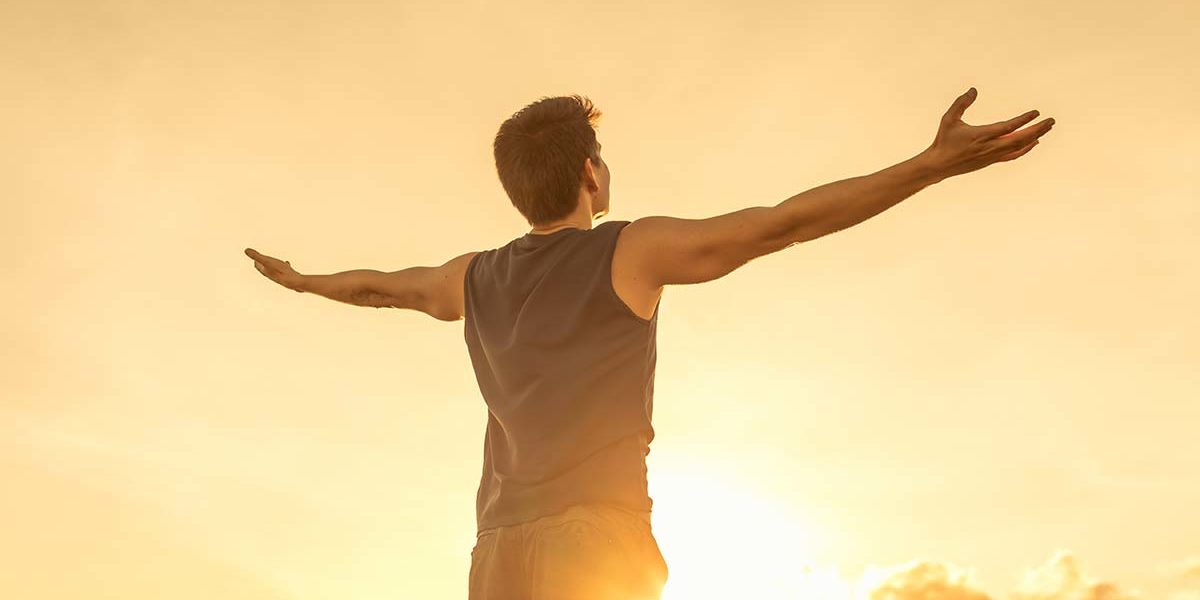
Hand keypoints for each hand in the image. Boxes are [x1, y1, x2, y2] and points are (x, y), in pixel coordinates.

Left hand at [245, 247, 304, 291]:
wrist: (293, 281)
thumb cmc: (279, 271)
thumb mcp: (266, 261)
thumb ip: (256, 256)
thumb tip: (246, 250)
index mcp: (265, 271)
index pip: (257, 266)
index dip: (256, 261)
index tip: (255, 257)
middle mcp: (271, 274)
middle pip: (265, 269)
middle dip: (263, 264)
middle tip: (262, 258)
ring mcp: (280, 275)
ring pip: (275, 270)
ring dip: (273, 265)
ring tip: (274, 261)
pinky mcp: (287, 275)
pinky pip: (285, 269)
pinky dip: (284, 266)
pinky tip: (287, 263)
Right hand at [922, 87, 1054, 180]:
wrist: (939, 165)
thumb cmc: (943, 140)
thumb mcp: (949, 119)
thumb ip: (961, 103)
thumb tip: (973, 90)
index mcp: (981, 135)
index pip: (1008, 127)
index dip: (1024, 120)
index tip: (1036, 112)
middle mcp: (990, 147)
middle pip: (1020, 138)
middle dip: (1038, 129)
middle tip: (1051, 121)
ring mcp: (992, 156)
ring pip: (1019, 147)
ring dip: (1035, 137)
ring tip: (1047, 128)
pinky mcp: (991, 161)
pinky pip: (1013, 155)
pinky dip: (1026, 149)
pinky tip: (1034, 142)